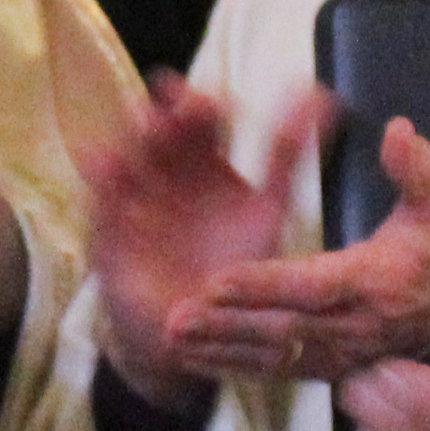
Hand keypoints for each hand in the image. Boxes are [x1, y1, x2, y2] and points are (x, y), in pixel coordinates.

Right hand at [77, 80, 328, 409]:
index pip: (200, 119)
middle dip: (169, 114)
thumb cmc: (232, 267)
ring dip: (135, 135)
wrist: (191, 333)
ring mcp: (136, 194)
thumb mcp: (267, 209)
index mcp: (205, 162)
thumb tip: (328, 96)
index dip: (198, 103)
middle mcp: (167, 170)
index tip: (205, 101)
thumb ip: (288, 155)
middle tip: (181, 109)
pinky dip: (101, 173)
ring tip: (148, 126)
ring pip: (130, 150)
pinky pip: (101, 194)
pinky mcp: (109, 224)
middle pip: (163, 127)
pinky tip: (103, 157)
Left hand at [162, 113, 429, 385]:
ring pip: (274, 356)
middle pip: (284, 327)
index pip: (314, 285)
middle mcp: (355, 327)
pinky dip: (233, 368)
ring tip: (172, 338)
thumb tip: (398, 134)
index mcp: (377, 282)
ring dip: (220, 349)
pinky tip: (192, 359)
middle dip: (227, 324)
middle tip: (177, 317)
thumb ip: (420, 170)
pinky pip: (277, 373)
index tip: (217, 279)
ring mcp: (341, 355)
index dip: (265, 284)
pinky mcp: (328, 368)